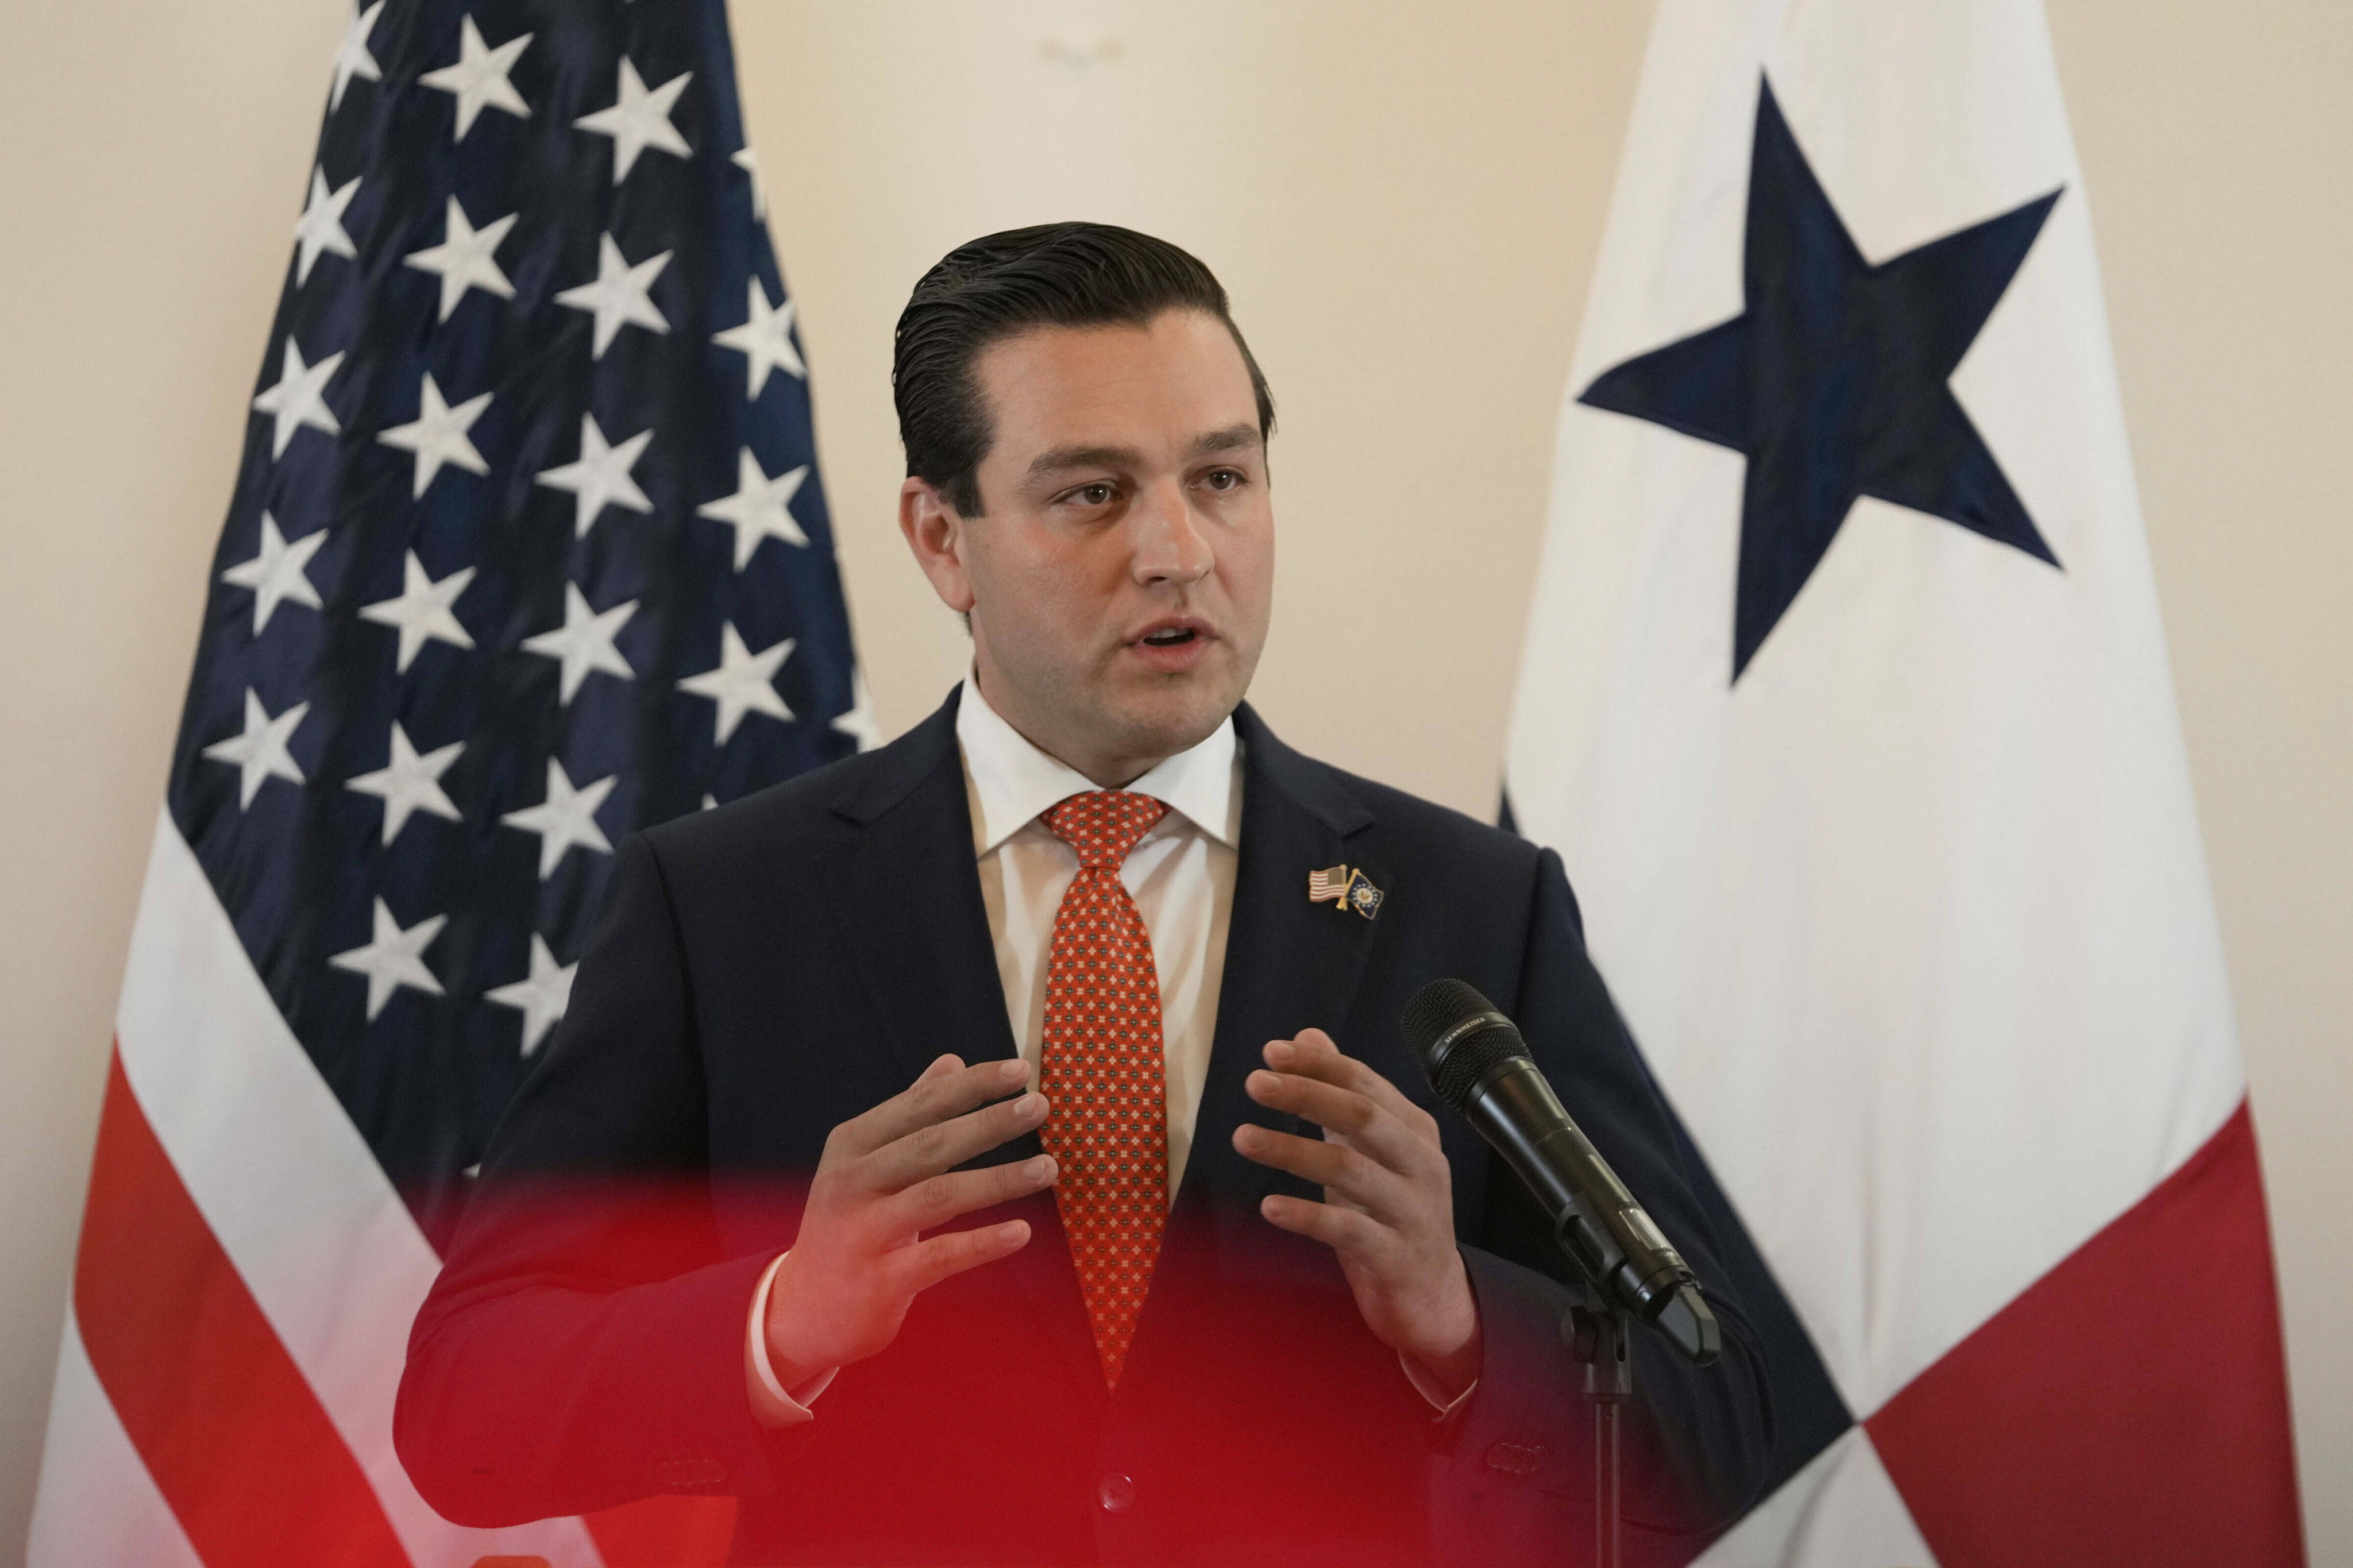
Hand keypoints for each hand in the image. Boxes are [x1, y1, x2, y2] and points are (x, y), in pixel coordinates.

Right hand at [763, 1054, 1054, 1386]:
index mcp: (852, 1144)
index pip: (920, 1105)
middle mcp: (853, 1182)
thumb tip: (952, 1061)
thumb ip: (909, 1113)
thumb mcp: (866, 1163)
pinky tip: (1021, 1232)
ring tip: (1048, 1168)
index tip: (1019, 1069)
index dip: (971, 1086)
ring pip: (939, 1196)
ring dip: (998, 1180)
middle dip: (989, 1122)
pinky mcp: (882, 1281)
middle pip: (931, 1144)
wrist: (805, 1307)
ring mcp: (865, 1232)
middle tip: (1040, 1106)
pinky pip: (940, 1257)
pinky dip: (982, 1243)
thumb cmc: (849, 1222)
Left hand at [1231, 1029, 1481, 1398]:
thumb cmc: (1392, 1213)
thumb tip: (1307, 1035)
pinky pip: (1349, 1230)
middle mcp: (1421, 1164)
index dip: (1319, 1065)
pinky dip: (1306, 1215)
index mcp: (1415, 1131)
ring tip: (1243, 1137)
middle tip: (1254, 1083)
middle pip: (1362, 1117)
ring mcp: (1413, 1211)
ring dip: (1291, 1150)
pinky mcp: (1397, 1257)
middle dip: (1306, 1094)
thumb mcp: (1370, 1149)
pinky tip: (1268, 1206)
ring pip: (1350, 1169)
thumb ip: (1342, 1094)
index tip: (1271, 1052)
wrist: (1435, 1297)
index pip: (1365, 1085)